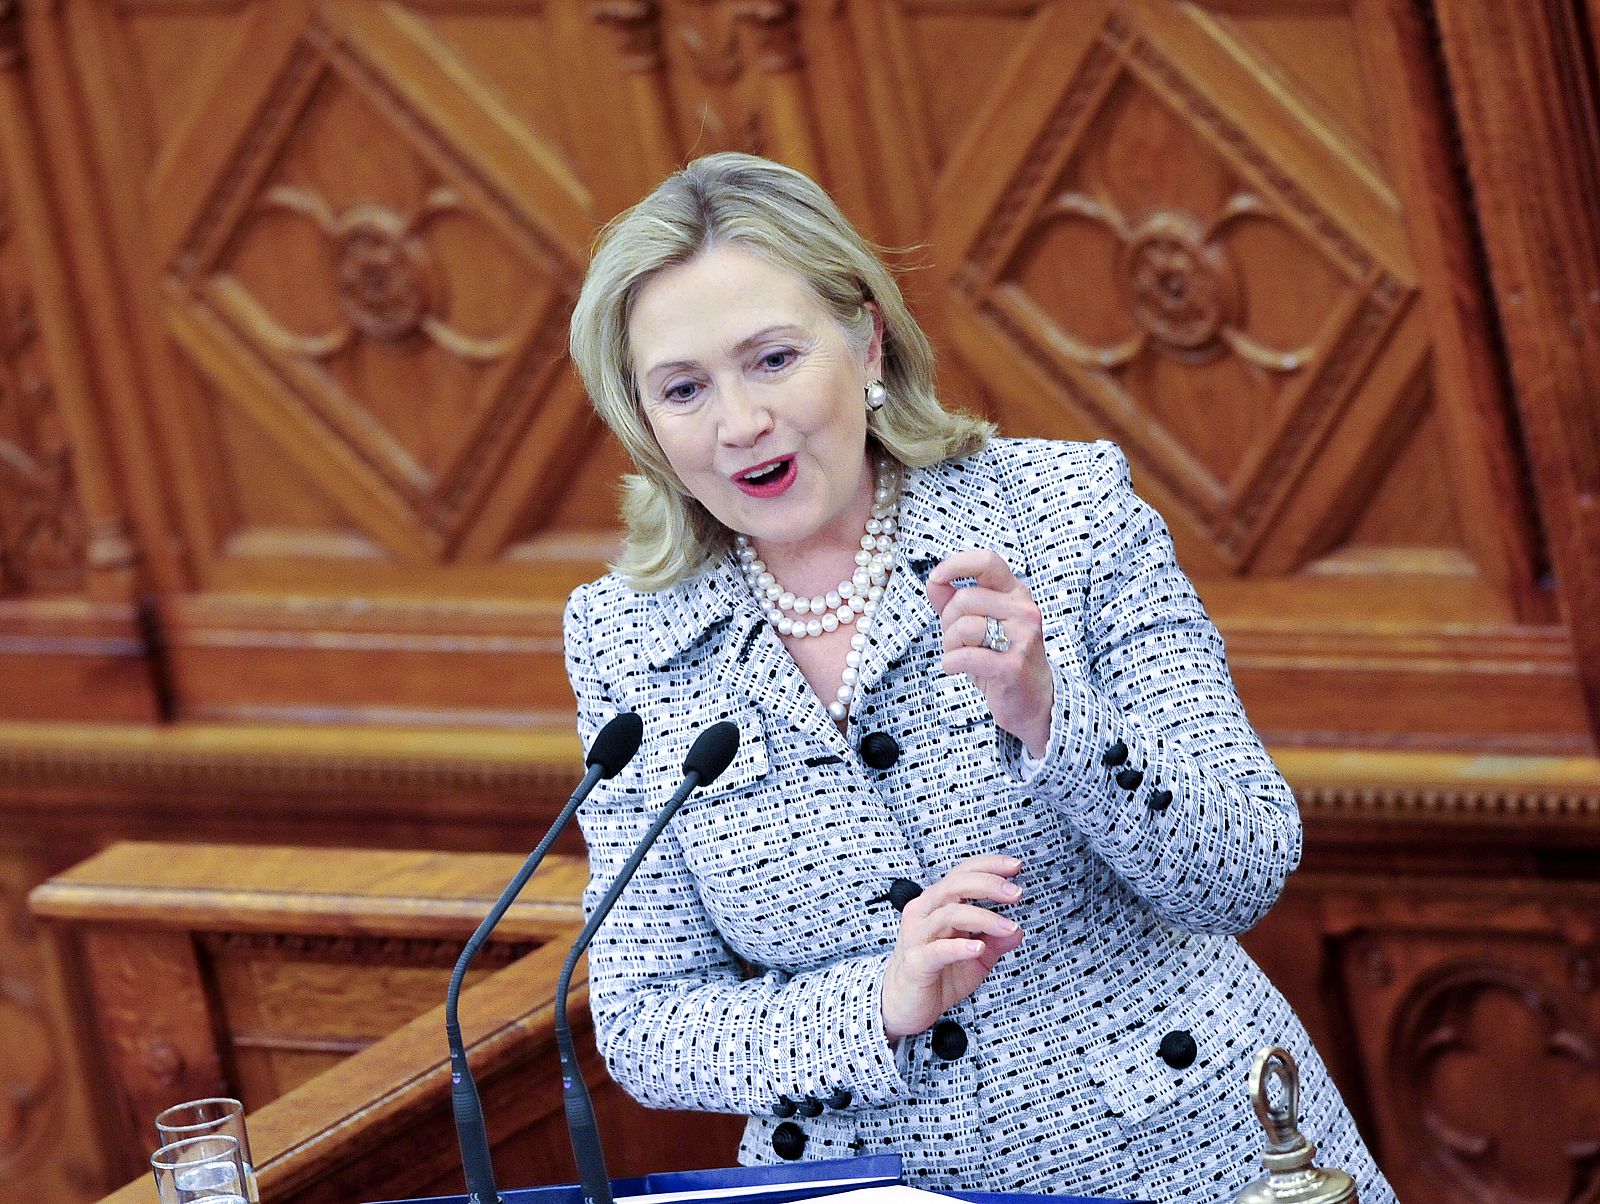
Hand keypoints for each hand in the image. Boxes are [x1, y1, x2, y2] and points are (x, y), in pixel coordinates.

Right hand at [881, 855, 1024, 1041]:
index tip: (1015, 866)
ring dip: (984, 918)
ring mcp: (917, 936)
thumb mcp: (975, 957)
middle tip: (1016, 893)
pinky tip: (979, 949)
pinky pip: (938, 950)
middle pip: (955, 885)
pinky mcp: (916, 963)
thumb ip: (994, 942)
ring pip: (949, 914)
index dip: (989, 865)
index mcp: (936, 904)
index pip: (962, 874)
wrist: (903, 1005)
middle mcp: (924, 913)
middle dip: (988, 884)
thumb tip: (1018, 930)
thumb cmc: (937, 975)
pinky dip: (960, 947)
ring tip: (1009, 927)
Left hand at [927, 549, 1054, 756]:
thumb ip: (955, 600)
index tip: (937, 578)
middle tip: (957, 640)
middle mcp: (1024, 611)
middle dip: (948, 621)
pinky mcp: (1012, 666)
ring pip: (963, 627)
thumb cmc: (1003, 658)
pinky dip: (951, 662)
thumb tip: (934, 582)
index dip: (956, 565)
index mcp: (1016, 594)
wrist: (1035, 701)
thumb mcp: (981, 623)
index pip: (987, 562)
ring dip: (950, 645)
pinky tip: (956, 667)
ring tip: (962, 655)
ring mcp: (1021, 638)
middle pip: (965, 599)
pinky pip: (965, 656)